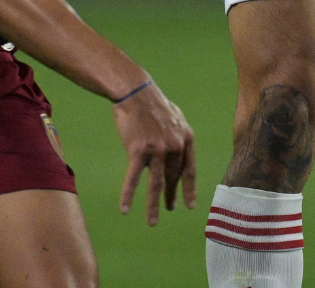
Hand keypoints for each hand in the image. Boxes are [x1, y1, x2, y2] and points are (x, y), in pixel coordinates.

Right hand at [114, 82, 196, 225]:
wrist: (135, 91)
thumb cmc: (153, 103)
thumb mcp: (174, 118)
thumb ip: (178, 137)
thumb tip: (177, 154)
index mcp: (186, 138)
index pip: (189, 170)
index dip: (189, 189)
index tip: (189, 205)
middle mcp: (174, 146)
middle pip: (172, 179)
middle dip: (170, 196)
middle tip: (169, 209)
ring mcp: (157, 149)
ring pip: (156, 185)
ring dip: (154, 206)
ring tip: (153, 222)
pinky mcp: (138, 151)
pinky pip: (133, 179)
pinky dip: (128, 195)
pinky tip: (125, 209)